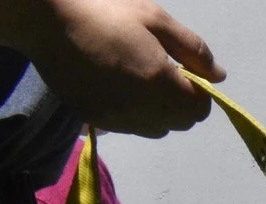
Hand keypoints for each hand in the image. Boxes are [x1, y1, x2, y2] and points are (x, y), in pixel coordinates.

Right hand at [17, 0, 221, 136]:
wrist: (47, 20)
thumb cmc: (104, 11)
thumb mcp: (155, 18)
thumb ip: (193, 49)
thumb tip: (219, 76)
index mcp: (160, 83)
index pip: (199, 109)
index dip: (199, 93)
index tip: (186, 72)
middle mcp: (141, 109)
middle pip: (180, 123)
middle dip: (182, 103)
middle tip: (164, 74)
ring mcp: (116, 118)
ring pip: (156, 129)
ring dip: (159, 113)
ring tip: (140, 81)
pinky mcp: (95, 120)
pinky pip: (128, 128)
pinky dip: (134, 116)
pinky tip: (119, 89)